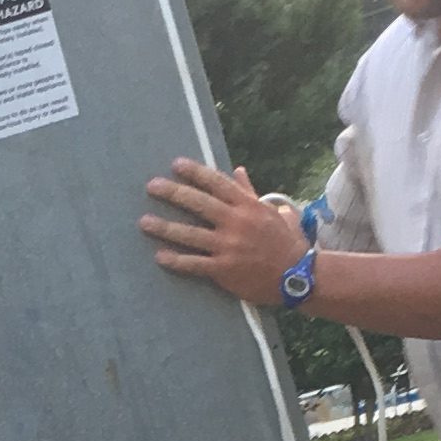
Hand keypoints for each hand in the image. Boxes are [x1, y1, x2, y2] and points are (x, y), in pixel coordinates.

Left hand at [140, 156, 301, 303]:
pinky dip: (176, 260)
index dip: (195, 172)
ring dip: (165, 227)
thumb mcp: (271, 211)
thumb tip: (237, 170)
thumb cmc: (285, 242)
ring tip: (144, 222)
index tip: (176, 164)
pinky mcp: (224, 269)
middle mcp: (235, 223)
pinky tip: (159, 256)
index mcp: (247, 206)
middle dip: (173, 193)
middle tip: (151, 186)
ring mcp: (228, 246)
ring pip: (191, 234)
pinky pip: (195, 263)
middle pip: (199, 204)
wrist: (297, 276)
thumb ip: (249, 192)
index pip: (216, 183)